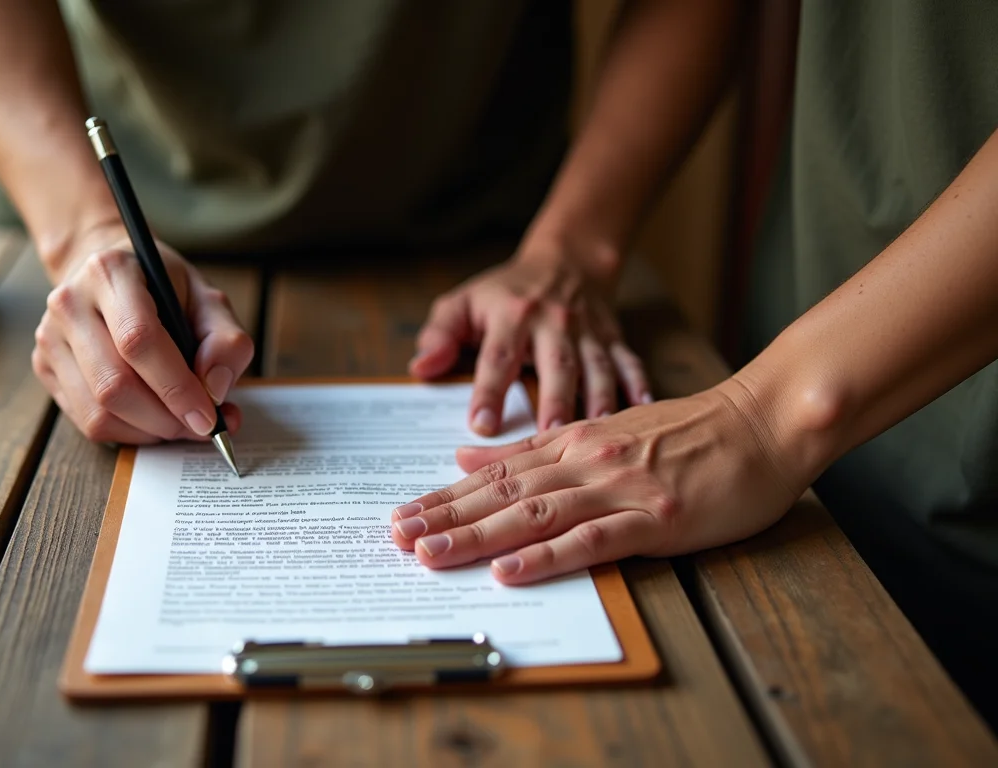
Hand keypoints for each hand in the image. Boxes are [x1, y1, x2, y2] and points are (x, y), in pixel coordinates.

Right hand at [32, 225, 254, 443]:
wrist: (109, 274)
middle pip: (113, 385)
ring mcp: (50, 337)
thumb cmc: (163, 288)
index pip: (138, 340)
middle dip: (164, 419)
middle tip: (199, 426)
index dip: (176, 387)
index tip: (208, 416)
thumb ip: (225, 341)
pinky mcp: (44, 366)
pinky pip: (86, 421)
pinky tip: (152, 420)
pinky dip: (128, 433)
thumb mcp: (207, 299)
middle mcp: (70, 303)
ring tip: (179, 423)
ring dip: (147, 431)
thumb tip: (215, 390)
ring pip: (97, 412)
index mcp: (110, 272)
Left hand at [389, 382, 806, 583]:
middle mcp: (585, 460)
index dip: (444, 497)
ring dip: (478, 536)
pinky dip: (548, 557)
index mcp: (571, 442)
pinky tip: (511, 571)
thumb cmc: (689, 432)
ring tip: (432, 554)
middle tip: (397, 538)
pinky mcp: (654, 517)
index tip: (403, 516)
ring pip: (533, 513)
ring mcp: (619, 488)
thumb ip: (535, 447)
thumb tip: (469, 458)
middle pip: (501, 493)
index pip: (493, 473)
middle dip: (445, 517)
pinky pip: (591, 540)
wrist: (763, 421)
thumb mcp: (602, 430)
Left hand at [411, 247, 650, 434]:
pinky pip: (629, 362)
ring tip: (594, 439)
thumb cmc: (503, 294)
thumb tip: (421, 367)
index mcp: (511, 314)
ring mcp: (588, 331)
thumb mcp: (462, 304)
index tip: (482, 425)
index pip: (497, 356)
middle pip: (555, 365)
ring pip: (596, 368)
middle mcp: (553, 321)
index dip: (489, 390)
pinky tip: (642, 411)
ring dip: (597, 402)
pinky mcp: (613, 339)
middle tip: (548, 442)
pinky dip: (638, 385)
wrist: (564, 261)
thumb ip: (439, 335)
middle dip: (553, 403)